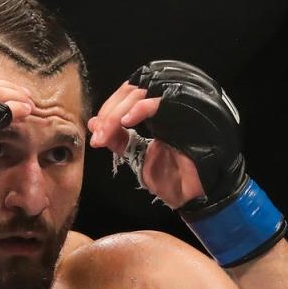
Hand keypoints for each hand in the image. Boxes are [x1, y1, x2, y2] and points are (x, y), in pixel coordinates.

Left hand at [93, 60, 283, 266]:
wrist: (193, 199)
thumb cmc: (172, 178)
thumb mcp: (137, 156)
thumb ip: (118, 139)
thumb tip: (94, 123)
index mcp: (162, 111)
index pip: (132, 92)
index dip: (110, 106)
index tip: (97, 129)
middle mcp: (173, 105)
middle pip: (135, 89)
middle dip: (110, 110)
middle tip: (99, 133)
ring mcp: (183, 109)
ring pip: (146, 92)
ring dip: (119, 111)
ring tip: (106, 132)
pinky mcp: (191, 117)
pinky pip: (164, 102)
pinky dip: (140, 109)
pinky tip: (126, 122)